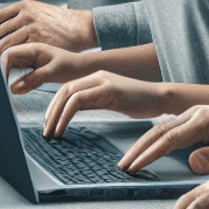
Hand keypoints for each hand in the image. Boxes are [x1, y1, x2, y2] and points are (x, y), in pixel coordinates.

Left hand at [0, 0, 95, 54]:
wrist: (80, 27)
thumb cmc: (56, 21)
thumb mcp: (36, 11)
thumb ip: (17, 16)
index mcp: (23, 6)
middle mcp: (26, 15)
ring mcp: (32, 28)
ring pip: (5, 43)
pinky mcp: (39, 42)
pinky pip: (18, 52)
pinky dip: (9, 59)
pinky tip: (5, 64)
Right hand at [1, 42, 95, 94]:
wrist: (86, 67)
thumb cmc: (73, 66)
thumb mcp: (55, 71)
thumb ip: (35, 77)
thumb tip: (14, 88)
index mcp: (33, 48)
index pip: (8, 54)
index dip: (1, 66)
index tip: (1, 81)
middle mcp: (29, 53)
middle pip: (6, 61)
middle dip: (3, 74)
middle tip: (3, 88)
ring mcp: (30, 61)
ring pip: (12, 69)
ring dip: (12, 80)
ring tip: (16, 90)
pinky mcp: (33, 69)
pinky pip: (20, 76)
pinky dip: (19, 84)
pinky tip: (24, 91)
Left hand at [43, 71, 175, 137]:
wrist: (162, 98)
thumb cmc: (138, 102)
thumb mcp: (109, 101)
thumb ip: (91, 102)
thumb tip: (71, 112)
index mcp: (95, 78)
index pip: (66, 89)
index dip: (54, 106)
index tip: (49, 123)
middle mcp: (96, 76)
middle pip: (64, 90)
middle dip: (51, 111)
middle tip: (45, 130)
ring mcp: (103, 81)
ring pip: (69, 94)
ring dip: (56, 114)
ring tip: (52, 132)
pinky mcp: (110, 89)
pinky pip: (80, 100)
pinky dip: (67, 114)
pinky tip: (64, 127)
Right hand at [120, 104, 208, 174]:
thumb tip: (192, 164)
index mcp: (205, 120)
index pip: (170, 138)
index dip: (150, 153)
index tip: (135, 166)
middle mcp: (194, 114)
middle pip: (158, 131)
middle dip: (138, 148)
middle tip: (122, 165)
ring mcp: (193, 116)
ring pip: (160, 129)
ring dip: (143, 145)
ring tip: (128, 160)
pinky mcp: (195, 121)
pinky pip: (169, 131)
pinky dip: (154, 141)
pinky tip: (147, 149)